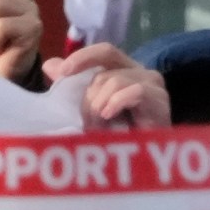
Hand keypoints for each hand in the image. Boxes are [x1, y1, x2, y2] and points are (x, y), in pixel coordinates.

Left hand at [45, 43, 171, 131]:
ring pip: (115, 81)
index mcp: (124, 69)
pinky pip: (135, 91)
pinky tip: (109, 116)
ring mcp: (153, 83)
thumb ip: (72, 86)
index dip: (83, 57)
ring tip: (99, 128)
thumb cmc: (119, 134)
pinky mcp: (160, 99)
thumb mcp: (91, 108)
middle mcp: (140, 71)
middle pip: (104, 73)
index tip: (63, 73)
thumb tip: (49, 65)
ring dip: (100, 106)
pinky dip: (117, 103)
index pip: (104, 51)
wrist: (145, 158)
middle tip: (87, 124)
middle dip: (89, 99)